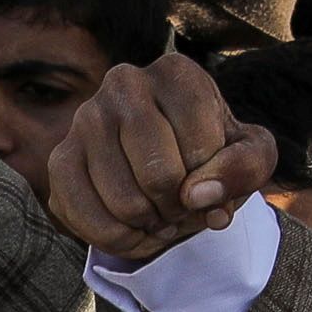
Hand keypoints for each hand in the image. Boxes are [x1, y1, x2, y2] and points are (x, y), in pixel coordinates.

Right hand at [41, 52, 275, 265]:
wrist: (170, 165)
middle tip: (184, 207)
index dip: (213, 182)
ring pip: (124, 202)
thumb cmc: (214, 154)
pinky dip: (118, 239)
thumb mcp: (252, 155)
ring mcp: (85, 119)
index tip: (211, 181)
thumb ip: (245, 167)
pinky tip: (134, 228)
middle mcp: (124, 83)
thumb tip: (199, 196)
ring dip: (151, 226)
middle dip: (179, 208)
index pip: (202, 146)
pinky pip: (87, 218)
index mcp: (176, 73)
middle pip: (158, 175)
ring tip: (162, 215)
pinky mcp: (60, 157)